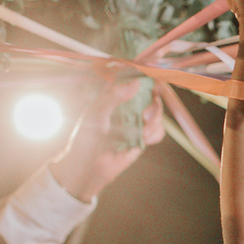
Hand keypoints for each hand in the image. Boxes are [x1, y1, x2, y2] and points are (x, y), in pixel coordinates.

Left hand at [49, 79, 162, 202]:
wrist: (87, 168)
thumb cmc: (85, 138)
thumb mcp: (95, 113)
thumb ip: (114, 96)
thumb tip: (136, 83)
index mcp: (114, 94)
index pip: (133, 77)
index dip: (147, 75)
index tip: (153, 80)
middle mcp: (128, 105)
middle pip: (153, 94)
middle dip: (155, 102)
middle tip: (147, 114)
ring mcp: (136, 121)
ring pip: (158, 113)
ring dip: (155, 119)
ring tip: (142, 128)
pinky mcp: (143, 138)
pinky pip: (158, 131)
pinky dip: (154, 134)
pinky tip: (143, 139)